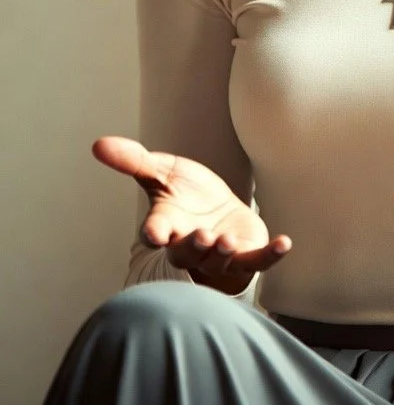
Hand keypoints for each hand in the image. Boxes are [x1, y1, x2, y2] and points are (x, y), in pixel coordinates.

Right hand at [93, 136, 290, 289]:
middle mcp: (190, 244)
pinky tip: (285, 243)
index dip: (155, 233)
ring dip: (221, 251)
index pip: (157, 230)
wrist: (216, 212)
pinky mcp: (245, 256)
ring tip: (225, 240)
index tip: (153, 233)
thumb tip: (97, 144)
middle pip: (187, 251)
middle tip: (200, 237)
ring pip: (218, 259)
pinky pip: (258, 260)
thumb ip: (132, 160)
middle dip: (193, 246)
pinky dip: (271, 255)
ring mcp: (218, 254)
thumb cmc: (184, 195)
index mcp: (167, 223)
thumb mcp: (160, 171)